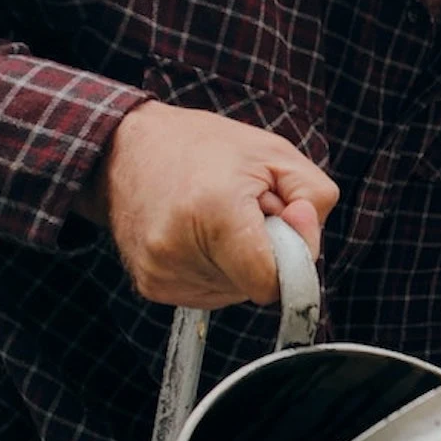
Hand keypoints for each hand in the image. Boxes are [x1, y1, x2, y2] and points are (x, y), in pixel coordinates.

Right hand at [79, 101, 338, 306]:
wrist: (126, 149)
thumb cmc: (206, 148)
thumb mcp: (276, 153)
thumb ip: (314, 199)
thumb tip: (307, 243)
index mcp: (214, 213)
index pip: (271, 281)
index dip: (292, 256)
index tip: (282, 220)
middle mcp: (179, 250)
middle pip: (256, 285)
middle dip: (264, 251)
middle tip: (243, 209)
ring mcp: (161, 273)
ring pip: (236, 292)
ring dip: (239, 261)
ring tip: (217, 218)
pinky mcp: (151, 286)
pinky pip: (210, 293)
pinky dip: (217, 268)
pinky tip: (198, 234)